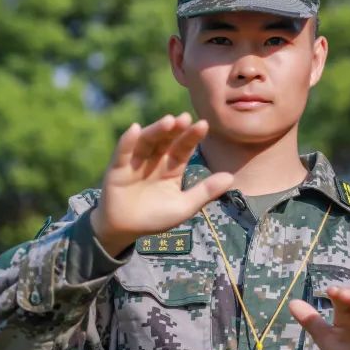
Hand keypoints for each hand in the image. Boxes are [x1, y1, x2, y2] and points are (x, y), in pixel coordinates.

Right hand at [90, 112, 233, 255]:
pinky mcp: (118, 167)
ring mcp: (136, 162)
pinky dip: (128, 140)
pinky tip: (135, 129)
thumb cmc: (155, 218)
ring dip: (157, 130)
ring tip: (168, 121)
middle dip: (176, 129)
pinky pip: (123, 152)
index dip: (192, 137)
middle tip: (186, 118)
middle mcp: (155, 160)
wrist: (125, 231)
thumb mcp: (184, 206)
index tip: (204, 125)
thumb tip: (231, 177)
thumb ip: (205, 191)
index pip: (183, 148)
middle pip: (166, 140)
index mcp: (172, 167)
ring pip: (147, 141)